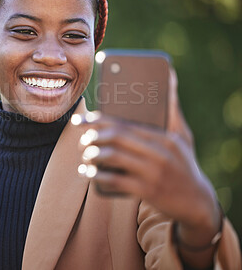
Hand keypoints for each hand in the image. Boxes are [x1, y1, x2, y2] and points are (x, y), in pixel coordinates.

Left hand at [75, 68, 219, 233]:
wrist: (197, 201)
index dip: (98, 120)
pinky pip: (116, 181)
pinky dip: (97, 176)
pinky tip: (87, 174)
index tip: (82, 120)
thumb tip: (170, 77)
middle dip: (93, 136)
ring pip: (114, 157)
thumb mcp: (183, 137)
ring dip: (93, 155)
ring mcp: (153, 173)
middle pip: (117, 137)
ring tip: (85, 156)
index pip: (125, 123)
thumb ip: (172, 110)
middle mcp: (159, 152)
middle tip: (82, 140)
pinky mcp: (148, 191)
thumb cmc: (184, 164)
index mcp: (164, 137)